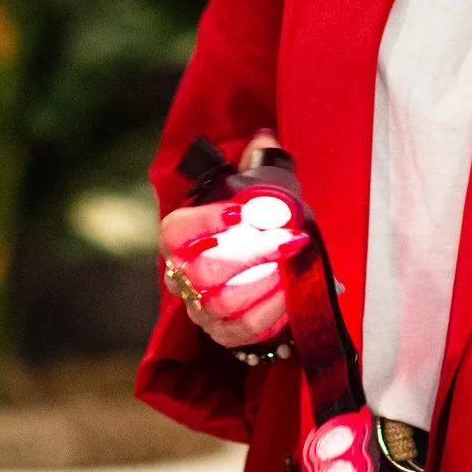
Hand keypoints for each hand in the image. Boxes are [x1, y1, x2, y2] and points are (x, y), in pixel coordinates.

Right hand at [160, 130, 299, 350]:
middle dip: (252, 254)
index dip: (203, 222)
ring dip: (265, 284)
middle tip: (290, 238)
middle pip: (204, 270)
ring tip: (295, 265)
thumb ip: (255, 164)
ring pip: (223, 303)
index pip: (176, 232)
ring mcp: (199, 309)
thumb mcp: (249, 193)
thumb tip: (267, 137)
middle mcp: (180, 276)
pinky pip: (243, 330)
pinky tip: (293, 292)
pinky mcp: (223, 334)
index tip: (238, 211)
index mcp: (179, 239)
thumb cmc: (247, 227)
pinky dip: (272, 313)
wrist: (249, 274)